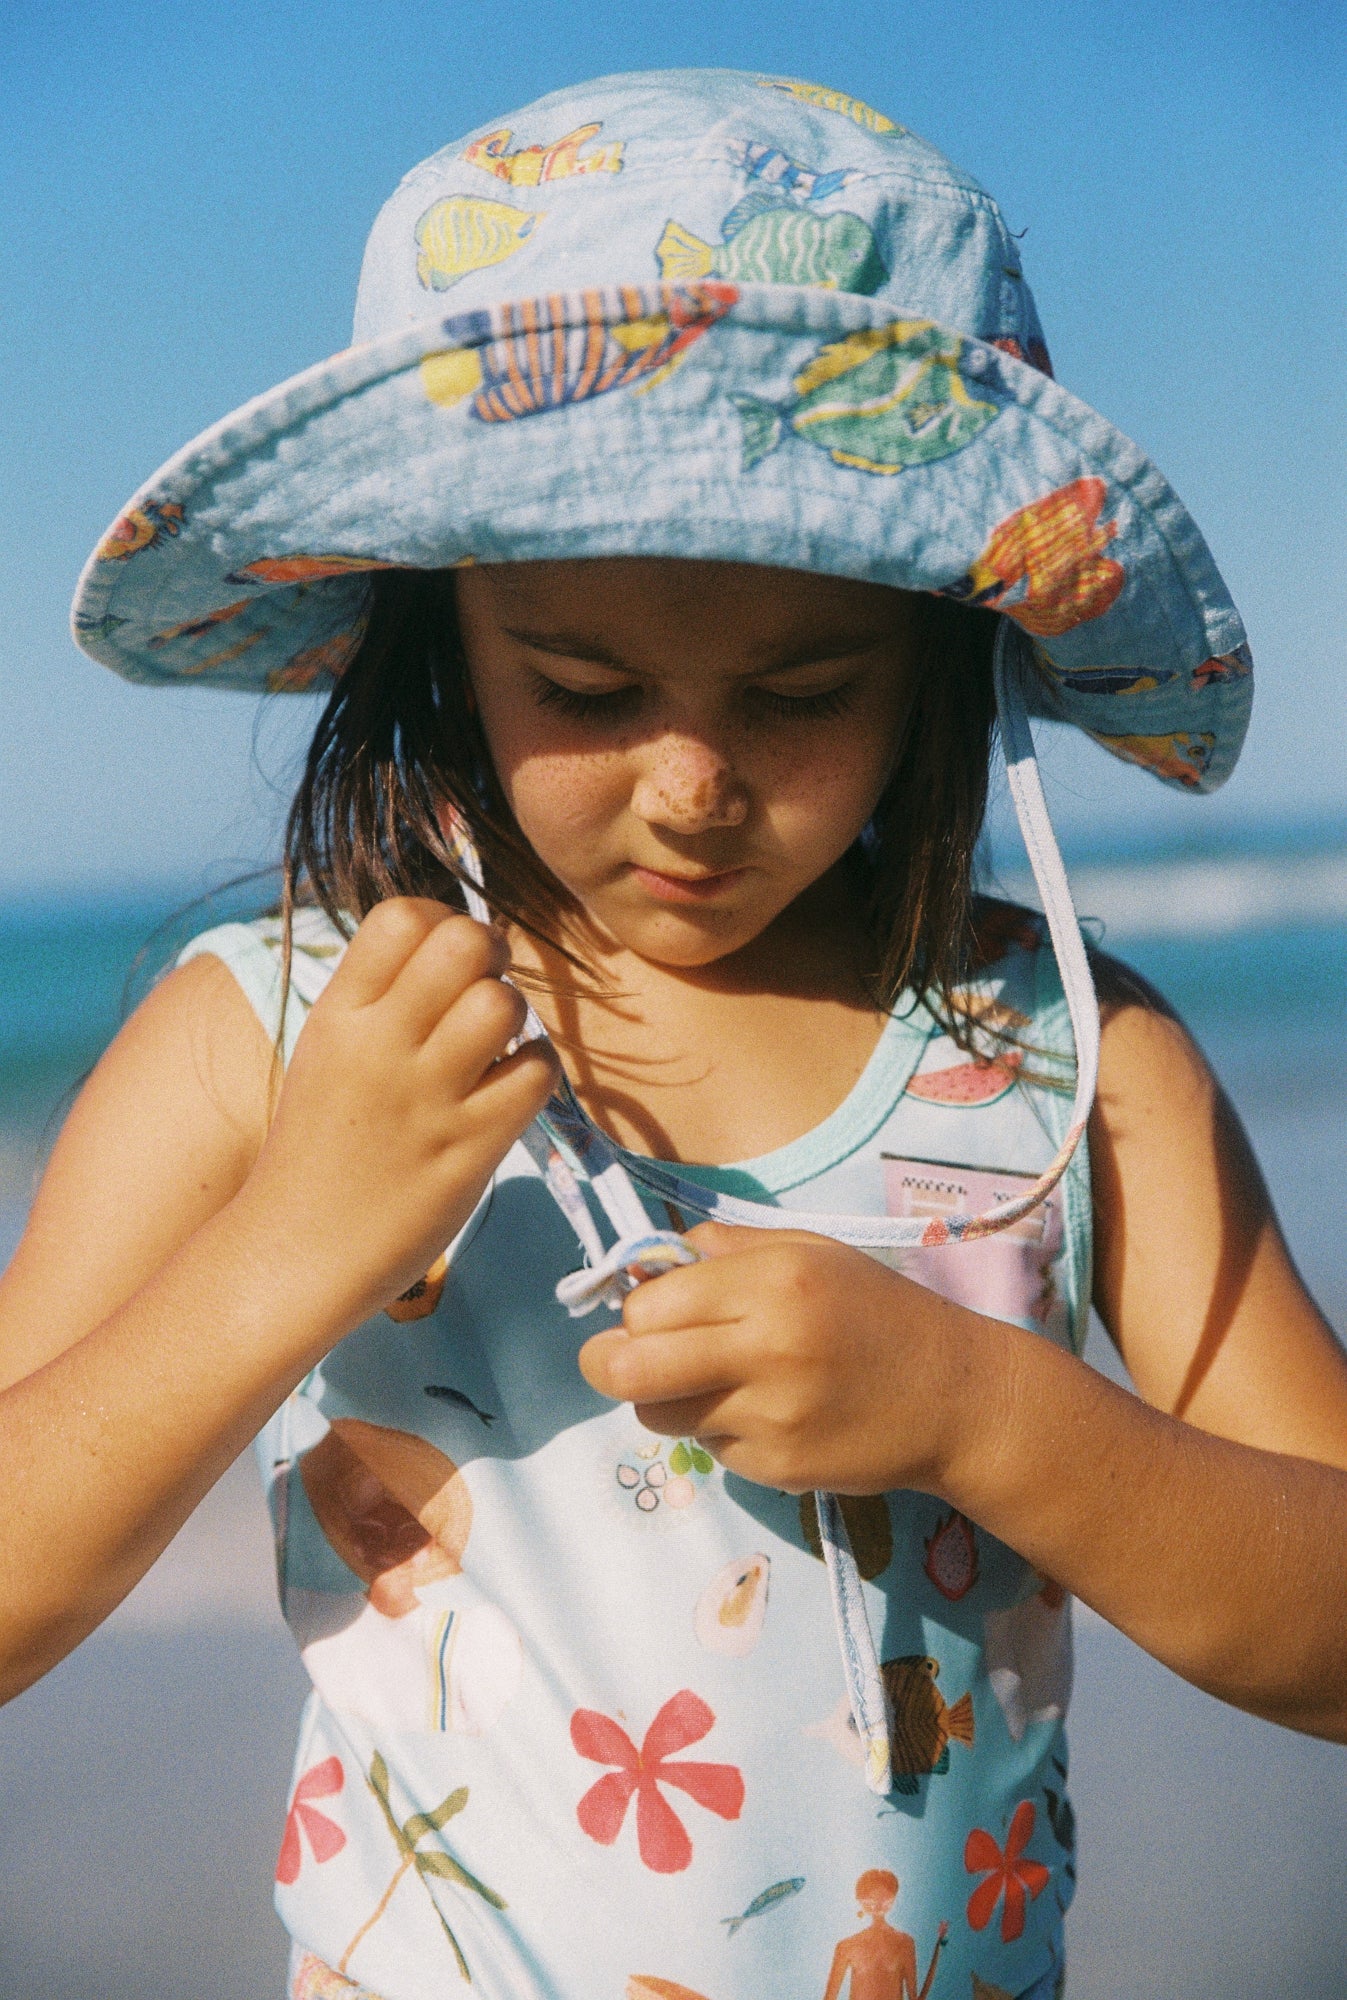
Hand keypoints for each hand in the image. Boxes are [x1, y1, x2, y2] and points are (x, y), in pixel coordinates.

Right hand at [241, 899, 558, 1323]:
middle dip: (490, 955)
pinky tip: (508, 1090)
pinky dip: (535, 1073)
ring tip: (494, 1047)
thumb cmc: (318, 1149)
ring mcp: (426, 1099)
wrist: (295, 1254)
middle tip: (483, 991)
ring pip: (503, 1004)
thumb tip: (446, 940)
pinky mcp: (469, 1150)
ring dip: (513, 1016)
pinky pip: (536, 1074)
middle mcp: (380, 1047)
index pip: (402, 916)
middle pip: (464, 942)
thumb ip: (377, 998)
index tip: (443, 960)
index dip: (440, 920)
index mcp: (338, 1016)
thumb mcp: (326, 1052)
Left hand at [578, 1221, 975, 1495]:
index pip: (649, 1304)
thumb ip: (723, 1249)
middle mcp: (768, 1347)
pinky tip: (765, 1413)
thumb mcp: (808, 1251)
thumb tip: (645, 1265)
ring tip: (708, 1382)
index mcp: (773, 1281)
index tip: (649, 1314)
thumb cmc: (875, 1311)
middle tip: (621, 1359)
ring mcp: (772, 1416)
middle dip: (608, 1364)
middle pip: (630, 1368)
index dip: (635, 1311)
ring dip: (664, 1399)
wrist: (955, 1396)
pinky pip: (710, 1448)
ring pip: (658, 1415)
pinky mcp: (779, 1469)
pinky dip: (719, 1430)